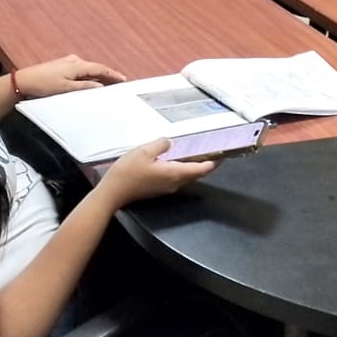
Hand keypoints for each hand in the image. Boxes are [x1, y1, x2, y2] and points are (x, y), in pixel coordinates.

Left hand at [12, 55, 124, 98]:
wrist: (23, 81)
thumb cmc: (44, 85)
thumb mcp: (65, 89)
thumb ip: (84, 87)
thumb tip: (100, 86)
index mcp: (76, 65)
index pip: (100, 69)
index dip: (112, 74)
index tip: (123, 79)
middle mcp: (74, 61)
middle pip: (95, 68)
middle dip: (107, 75)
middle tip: (119, 83)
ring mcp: (67, 63)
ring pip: (88, 70)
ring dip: (98, 77)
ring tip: (108, 85)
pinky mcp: (62, 67)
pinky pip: (81, 72)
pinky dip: (88, 77)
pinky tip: (91, 84)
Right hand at [99, 138, 216, 205]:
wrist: (113, 193)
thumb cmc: (128, 172)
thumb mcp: (144, 151)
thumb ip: (161, 144)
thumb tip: (171, 143)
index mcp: (175, 173)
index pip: (202, 169)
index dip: (214, 162)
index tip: (223, 154)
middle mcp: (175, 183)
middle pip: (196, 173)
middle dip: (206, 162)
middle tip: (212, 148)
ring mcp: (167, 188)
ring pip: (186, 176)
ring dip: (194, 165)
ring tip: (197, 150)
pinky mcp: (159, 189)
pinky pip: (176, 177)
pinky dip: (183, 168)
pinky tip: (177, 158)